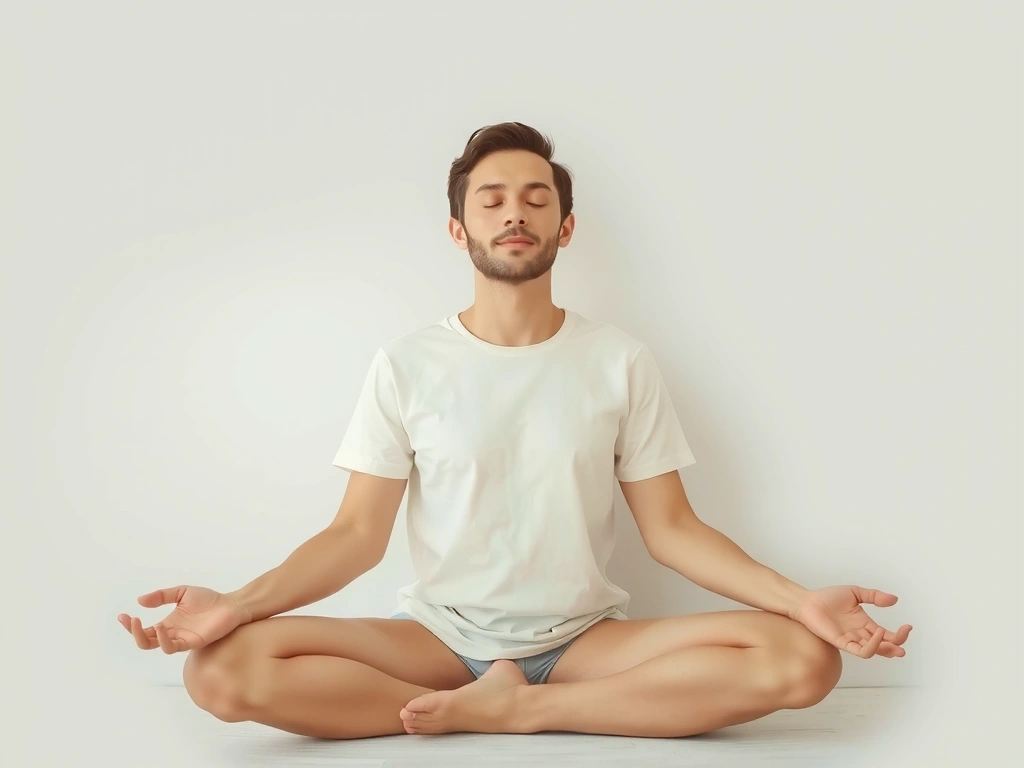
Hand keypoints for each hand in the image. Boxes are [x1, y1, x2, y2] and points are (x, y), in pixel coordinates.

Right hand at [117, 585, 251, 653]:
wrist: (231, 604)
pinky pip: (174, 646)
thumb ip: (162, 596)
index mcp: (168, 624)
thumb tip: (139, 600)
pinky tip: (161, 627)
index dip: (131, 625)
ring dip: (145, 637)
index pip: (145, 630)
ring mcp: (182, 639)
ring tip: (140, 623)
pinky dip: (164, 640)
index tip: (122, 615)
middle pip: (146, 641)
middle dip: (134, 632)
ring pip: (156, 645)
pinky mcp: (193, 642)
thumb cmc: (209, 600)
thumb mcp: (182, 592)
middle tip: (130, 620)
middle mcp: (172, 634)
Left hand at [791, 585, 911, 658]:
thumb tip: (895, 600)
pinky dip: (873, 646)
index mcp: (865, 624)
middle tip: (904, 633)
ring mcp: (852, 640)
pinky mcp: (843, 643)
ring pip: (875, 651)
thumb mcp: (855, 593)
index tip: (908, 626)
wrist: (808, 601)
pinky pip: (861, 651)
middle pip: (884, 646)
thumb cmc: (828, 597)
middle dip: (897, 644)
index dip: (899, 634)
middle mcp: (861, 634)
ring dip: (886, 647)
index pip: (887, 635)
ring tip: (890, 636)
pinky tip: (877, 633)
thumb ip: (874, 596)